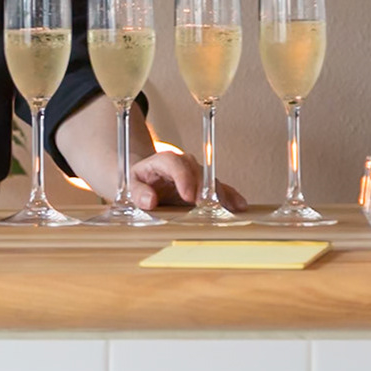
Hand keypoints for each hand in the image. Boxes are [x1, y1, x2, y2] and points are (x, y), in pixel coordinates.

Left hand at [126, 150, 248, 212]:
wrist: (148, 177)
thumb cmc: (140, 181)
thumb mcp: (131, 185)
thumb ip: (138, 192)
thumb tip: (149, 201)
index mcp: (165, 160)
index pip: (175, 163)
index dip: (183, 178)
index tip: (188, 196)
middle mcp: (185, 164)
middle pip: (198, 172)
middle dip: (206, 190)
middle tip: (210, 208)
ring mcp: (197, 173)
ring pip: (212, 181)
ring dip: (221, 196)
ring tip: (232, 210)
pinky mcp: (205, 185)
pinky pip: (220, 188)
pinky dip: (230, 197)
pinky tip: (239, 206)